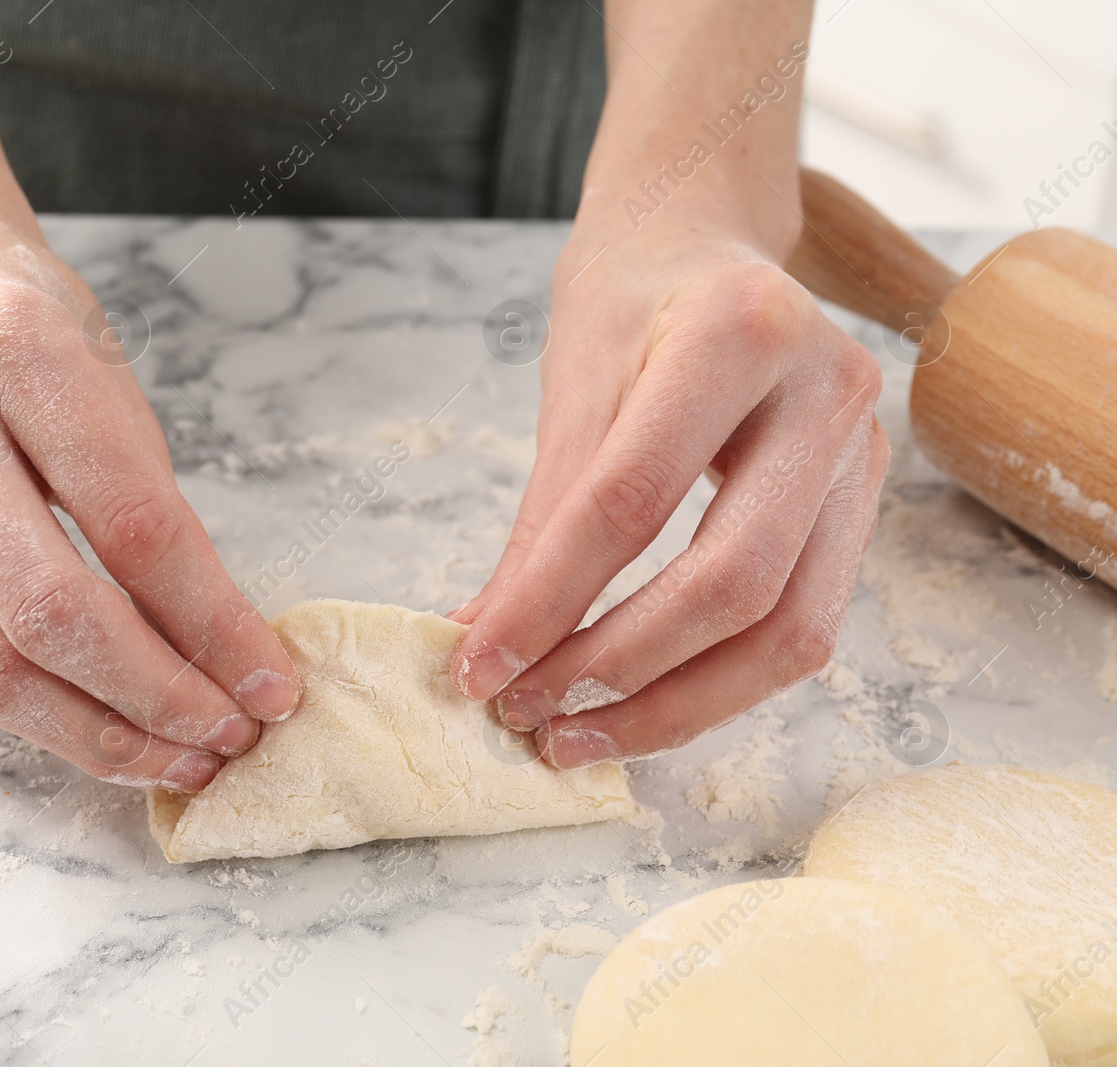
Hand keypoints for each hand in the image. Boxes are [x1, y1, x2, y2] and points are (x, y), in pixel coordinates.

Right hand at [0, 216, 299, 791]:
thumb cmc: (23, 325)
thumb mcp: (109, 377)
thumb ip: (152, 505)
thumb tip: (219, 650)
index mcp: (13, 354)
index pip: (133, 524)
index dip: (213, 623)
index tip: (272, 684)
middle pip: (49, 613)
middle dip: (156, 698)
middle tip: (230, 736)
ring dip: (96, 735)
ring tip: (177, 757)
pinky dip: (35, 714)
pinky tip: (100, 727)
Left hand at [449, 192, 888, 767]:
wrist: (706, 237)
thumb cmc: (631, 296)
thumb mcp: (573, 380)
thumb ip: (539, 519)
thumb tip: (485, 646)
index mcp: (738, 332)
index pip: (632, 499)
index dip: (548, 598)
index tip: (478, 667)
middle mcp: (826, 394)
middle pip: (735, 584)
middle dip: (619, 669)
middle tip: (528, 713)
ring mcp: (863, 454)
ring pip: (792, 632)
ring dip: (676, 705)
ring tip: (576, 733)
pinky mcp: (863, 504)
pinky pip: (802, 626)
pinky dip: (716, 682)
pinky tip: (637, 702)